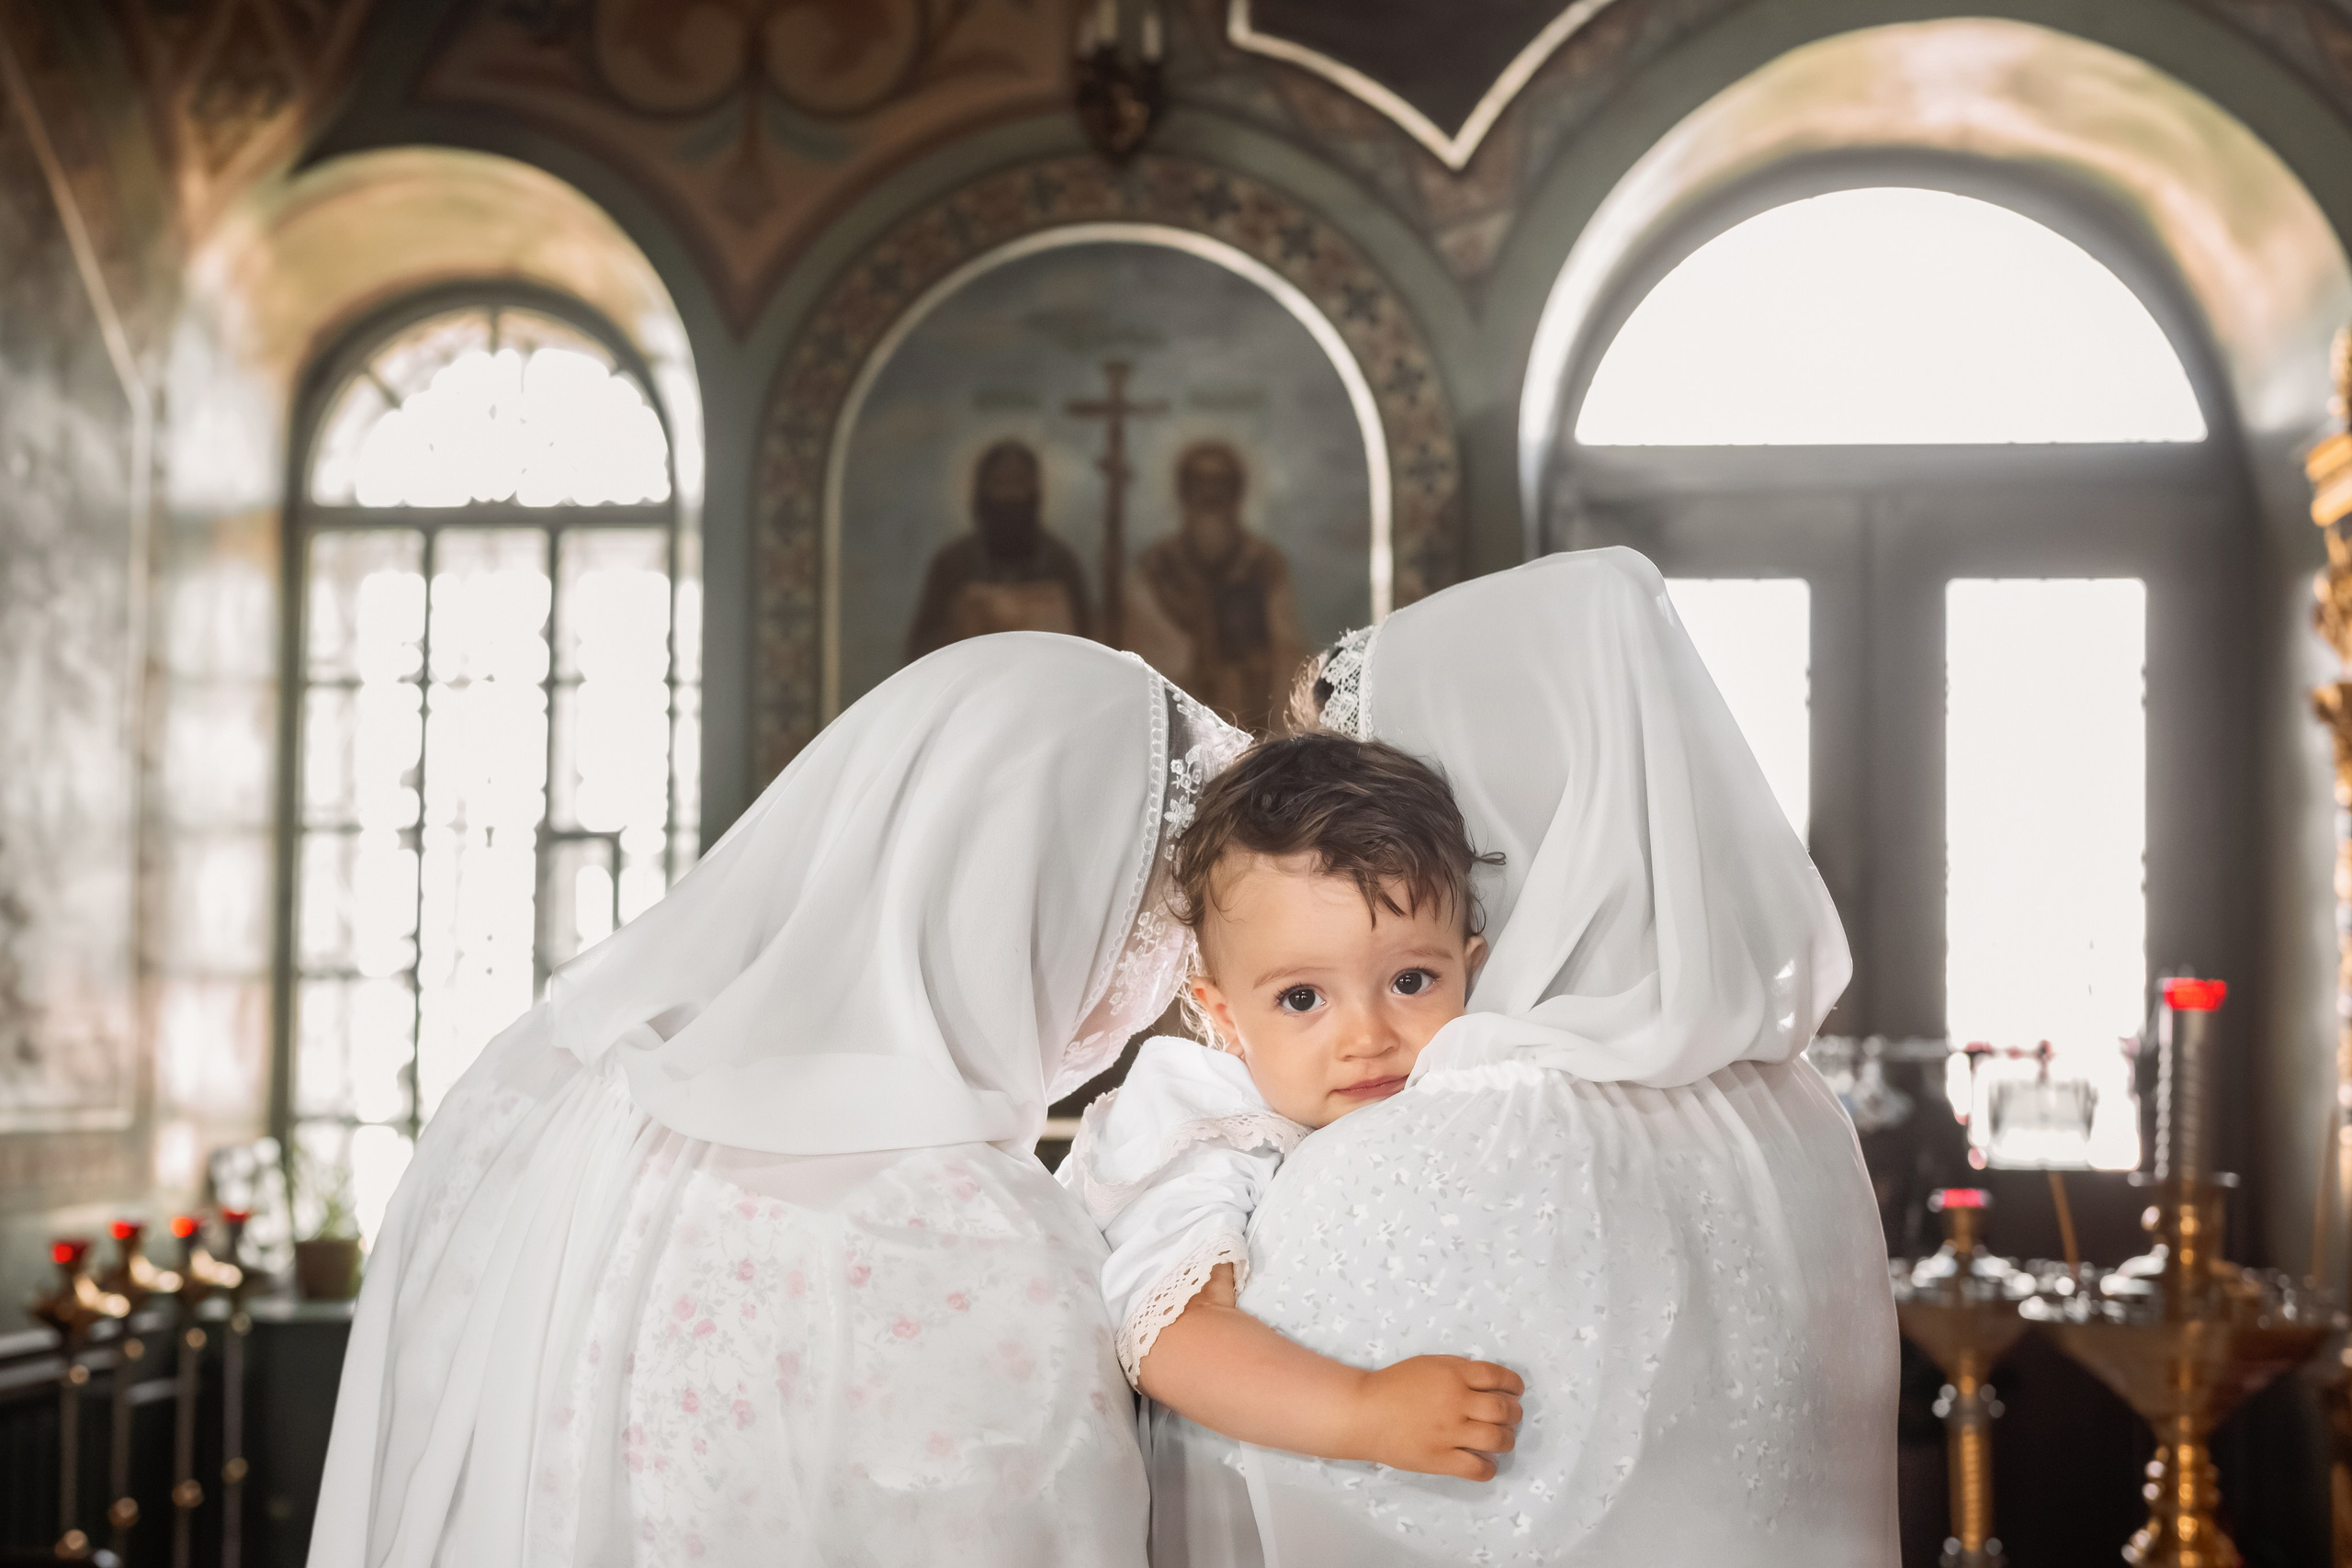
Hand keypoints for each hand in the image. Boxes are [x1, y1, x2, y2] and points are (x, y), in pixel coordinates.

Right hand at [1344, 1356, 1523, 1480]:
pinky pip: (1478, 1468)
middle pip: (1504, 1410)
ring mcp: (1449, 1433)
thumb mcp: (1428, 1364)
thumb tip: (1489, 1382)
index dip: (1514, 1385)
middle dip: (1514, 1413)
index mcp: (1453, 1375)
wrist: (1363, 1413)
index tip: (1515, 1391)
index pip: (1499, 1377)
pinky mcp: (1441, 1459)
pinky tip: (1484, 1462)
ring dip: (1506, 1439)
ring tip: (1500, 1439)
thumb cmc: (1394, 1385)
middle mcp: (1456, 1403)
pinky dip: (1489, 1467)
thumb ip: (1458, 1370)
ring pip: (1498, 1439)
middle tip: (1509, 1416)